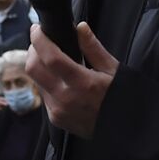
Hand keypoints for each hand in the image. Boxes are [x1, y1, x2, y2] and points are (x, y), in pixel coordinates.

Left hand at [25, 22, 117, 138]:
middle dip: (33, 51)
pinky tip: (59, 80)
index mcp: (83, 84)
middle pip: (33, 69)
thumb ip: (93, 48)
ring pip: (36, 81)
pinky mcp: (56, 119)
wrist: (126, 132)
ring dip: (39, 67)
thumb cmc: (123, 98)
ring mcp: (58, 111)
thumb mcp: (114, 71)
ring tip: (51, 59)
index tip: (37, 29)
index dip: (39, 40)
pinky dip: (46, 83)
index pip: (51, 58)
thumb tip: (80, 27)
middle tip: (40, 42)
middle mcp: (66, 99)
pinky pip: (44, 95)